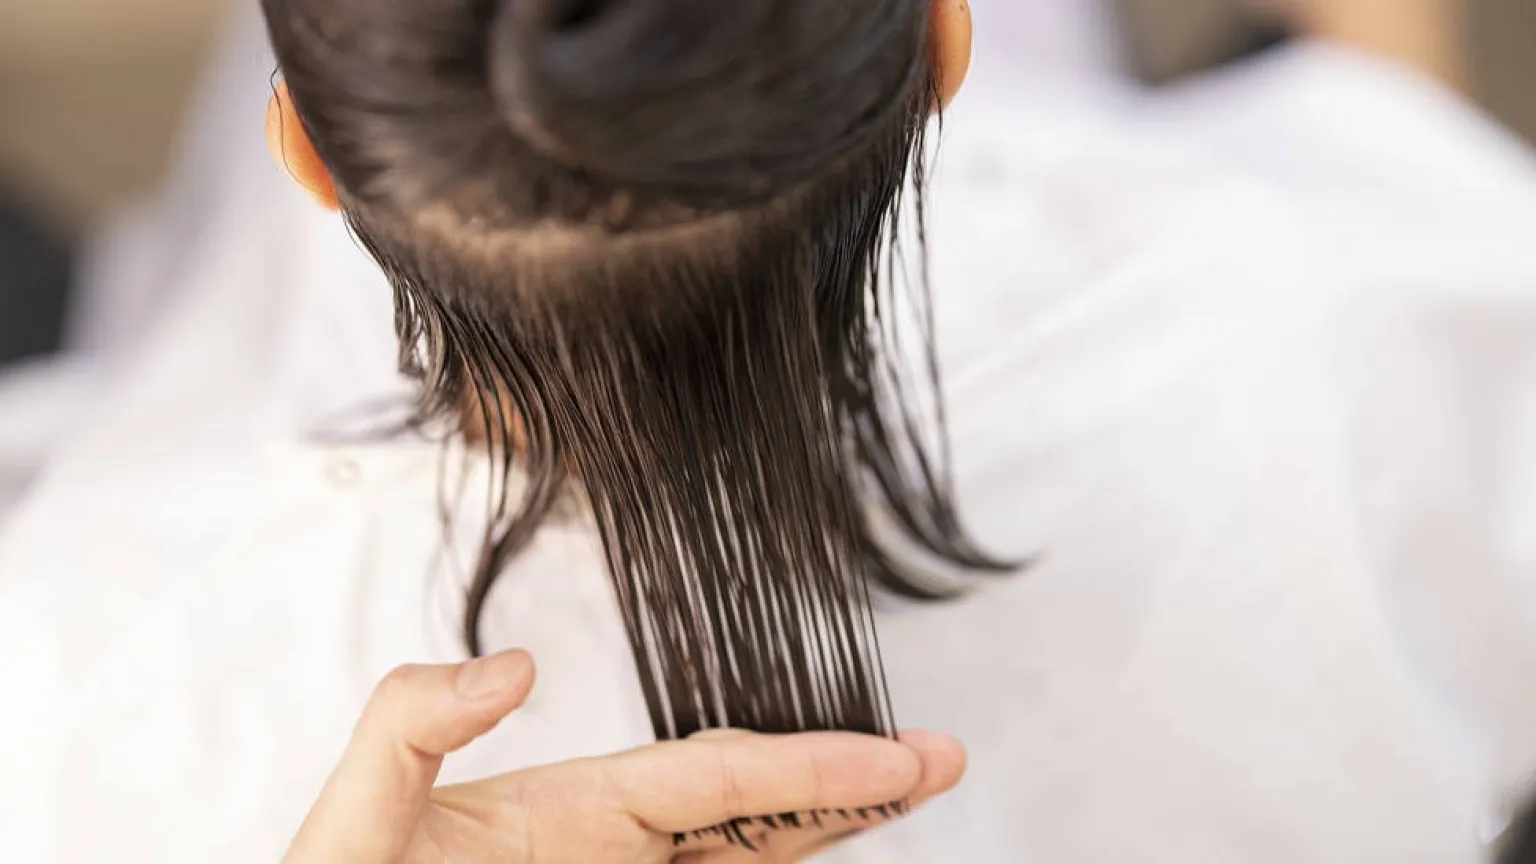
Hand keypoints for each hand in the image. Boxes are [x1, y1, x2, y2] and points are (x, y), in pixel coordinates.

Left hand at [286, 650, 965, 862]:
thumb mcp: (360, 811)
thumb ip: (413, 723)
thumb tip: (517, 664)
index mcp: (577, 804)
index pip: (719, 773)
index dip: (808, 762)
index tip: (892, 757)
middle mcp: (618, 845)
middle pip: (761, 810)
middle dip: (852, 784)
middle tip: (941, 759)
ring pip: (756, 857)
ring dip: (837, 829)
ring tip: (913, 795)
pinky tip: (830, 855)